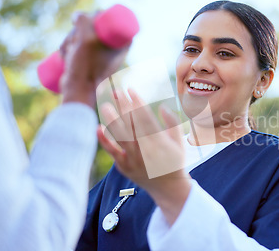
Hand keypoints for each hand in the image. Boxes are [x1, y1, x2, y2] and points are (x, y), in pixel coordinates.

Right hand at [59, 12, 127, 107]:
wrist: (77, 91)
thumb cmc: (86, 67)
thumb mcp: (86, 40)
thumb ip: (83, 21)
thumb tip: (77, 14)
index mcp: (121, 48)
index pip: (112, 22)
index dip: (98, 17)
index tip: (87, 20)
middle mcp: (112, 52)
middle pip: (94, 28)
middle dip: (78, 31)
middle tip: (73, 41)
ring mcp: (98, 57)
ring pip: (83, 37)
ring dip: (70, 41)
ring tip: (66, 53)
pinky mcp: (86, 62)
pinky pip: (76, 48)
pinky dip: (67, 50)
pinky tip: (63, 55)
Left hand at [97, 89, 190, 224]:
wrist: (167, 188)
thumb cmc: (174, 161)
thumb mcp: (179, 141)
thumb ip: (172, 123)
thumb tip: (162, 106)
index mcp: (160, 142)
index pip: (146, 117)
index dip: (137, 102)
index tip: (131, 90)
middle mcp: (145, 150)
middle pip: (131, 123)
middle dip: (123, 106)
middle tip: (116, 91)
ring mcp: (133, 159)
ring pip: (119, 136)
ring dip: (112, 119)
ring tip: (105, 105)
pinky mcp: (124, 166)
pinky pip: (112, 151)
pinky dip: (105, 140)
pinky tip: (99, 127)